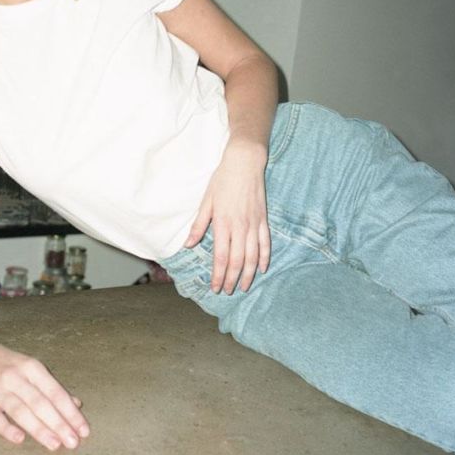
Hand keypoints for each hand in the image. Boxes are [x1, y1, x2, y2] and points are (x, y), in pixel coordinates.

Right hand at [0, 330, 89, 449]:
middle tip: (73, 442)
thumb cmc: (6, 363)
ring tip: (55, 444)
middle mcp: (16, 377)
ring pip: (21, 411)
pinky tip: (20, 439)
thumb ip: (52, 387)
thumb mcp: (31, 368)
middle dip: (59, 424)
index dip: (70, 412)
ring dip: (39, 429)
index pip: (55, 392)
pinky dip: (7, 428)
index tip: (83, 430)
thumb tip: (76, 404)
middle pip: (41, 403)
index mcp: (32, 368)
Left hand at [184, 140, 270, 294]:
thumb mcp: (206, 201)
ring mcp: (254, 224)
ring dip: (248, 274)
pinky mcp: (263, 219)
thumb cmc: (222, 180)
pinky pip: (266, 243)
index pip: (221, 257)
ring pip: (252, 256)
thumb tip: (188, 244)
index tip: (215, 287)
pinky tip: (262, 269)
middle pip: (236, 261)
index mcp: (223, 223)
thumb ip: (199, 225)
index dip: (218, 275)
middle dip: (232, 279)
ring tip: (243, 287)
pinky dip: (265, 257)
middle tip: (227, 292)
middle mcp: (240, 227)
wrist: (244, 163)